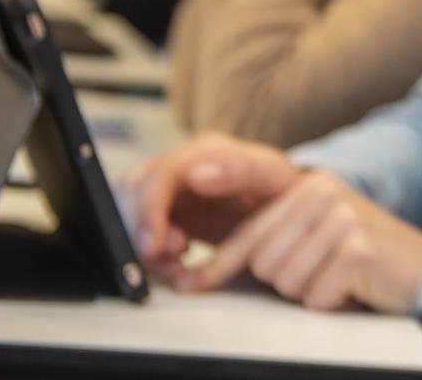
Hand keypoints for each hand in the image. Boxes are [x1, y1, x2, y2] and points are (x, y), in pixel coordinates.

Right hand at [122, 132, 303, 277]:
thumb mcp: (273, 177)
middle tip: (172, 256)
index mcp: (205, 152)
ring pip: (129, 215)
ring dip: (145, 248)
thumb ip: (239, 171)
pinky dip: (153, 259)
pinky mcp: (167, 215)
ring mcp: (171, 191)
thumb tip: (196, 174)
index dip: (147, 209)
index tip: (152, 245)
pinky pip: (142, 236)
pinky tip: (179, 268)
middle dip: (140, 231)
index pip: (158, 174)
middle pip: (131, 194)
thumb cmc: (283, 189)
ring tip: (179, 266)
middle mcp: (181, 167)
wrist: (291, 207)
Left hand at [180, 169, 421, 314]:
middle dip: (285, 281)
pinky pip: (314, 295)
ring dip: (309, 291)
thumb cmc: (366, 257)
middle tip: (321, 273)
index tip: (189, 281)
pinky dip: (331, 302)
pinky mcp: (356, 250)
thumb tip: (202, 270)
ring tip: (338, 277)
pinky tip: (353, 287)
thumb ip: (271, 240)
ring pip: (284, 282)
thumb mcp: (317, 235)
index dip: (219, 265)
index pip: (249, 233)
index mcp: (310, 186)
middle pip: (262, 263)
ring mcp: (342, 220)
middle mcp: (324, 194)